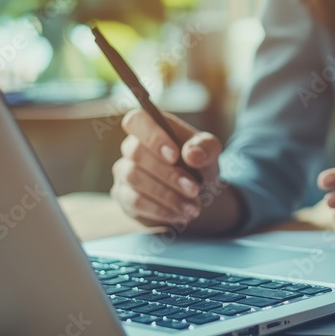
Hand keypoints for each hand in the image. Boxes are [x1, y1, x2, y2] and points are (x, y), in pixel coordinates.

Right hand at [112, 109, 236, 231]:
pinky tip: (180, 215)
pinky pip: (135, 202)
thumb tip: (192, 154)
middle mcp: (132, 147)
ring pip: (134, 179)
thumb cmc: (199, 164)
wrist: (197, 194)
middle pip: (136, 154)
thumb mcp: (210, 152)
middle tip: (195, 190)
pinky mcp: (124, 196)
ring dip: (167, 196)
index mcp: (153, 127)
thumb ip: (206, 147)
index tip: (174, 156)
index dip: (152, 136)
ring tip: (194, 208)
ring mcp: (124, 172)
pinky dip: (161, 210)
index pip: (137, 120)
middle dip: (168, 175)